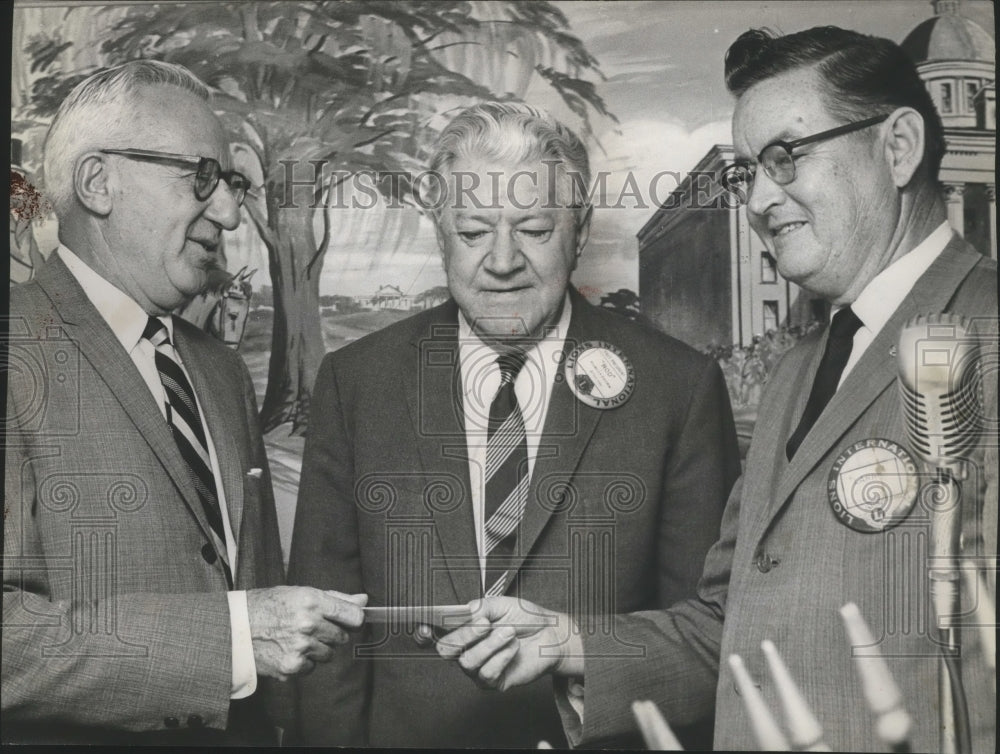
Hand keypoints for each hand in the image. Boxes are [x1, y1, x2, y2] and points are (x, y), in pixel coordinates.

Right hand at [246, 586, 366, 680]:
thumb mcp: (300, 593)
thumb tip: (363, 600)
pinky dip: (303, 662)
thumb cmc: (267, 606)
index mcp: (312, 601)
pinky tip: (286, 650)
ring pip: (328, 654)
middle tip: (311, 628)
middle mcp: (308, 624)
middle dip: (330, 634)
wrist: (234, 628)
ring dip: (317, 649)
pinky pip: (311, 667)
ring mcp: (300, 647)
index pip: (354, 616)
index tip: (349, 621)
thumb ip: (335, 598)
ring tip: (296, 638)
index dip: (353, 619)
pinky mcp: (291, 666)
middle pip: (342, 637)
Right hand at [433, 597, 582, 690]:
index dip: (423, 634)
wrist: (549, 633)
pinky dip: (502, 657)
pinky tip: (513, 648)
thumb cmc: (524, 618)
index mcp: (462, 629)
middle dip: (465, 636)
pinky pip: (487, 674)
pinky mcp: (492, 682)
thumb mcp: (500, 604)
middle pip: (446, 650)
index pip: (432, 636)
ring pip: (468, 662)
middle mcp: (465, 650)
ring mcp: (477, 669)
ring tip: (509, 633)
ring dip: (490, 644)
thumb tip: (464, 611)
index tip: (425, 627)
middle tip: (486, 623)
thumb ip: (480, 607)